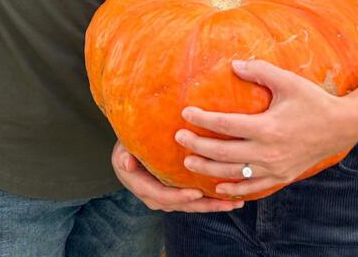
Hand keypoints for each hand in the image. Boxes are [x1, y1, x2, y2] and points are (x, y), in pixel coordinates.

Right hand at [111, 142, 243, 212]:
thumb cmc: (127, 150)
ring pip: (194, 206)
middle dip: (208, 205)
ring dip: (215, 204)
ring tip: (236, 201)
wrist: (128, 156)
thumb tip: (127, 162)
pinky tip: (230, 196)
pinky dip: (212, 199)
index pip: (165, 196)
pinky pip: (196, 200)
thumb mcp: (122, 151)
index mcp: (145, 189)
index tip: (197, 192)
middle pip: (185, 206)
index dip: (181, 196)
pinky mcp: (179, 194)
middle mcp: (159, 198)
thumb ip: (124, 157)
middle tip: (229, 202)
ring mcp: (170, 199)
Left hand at [176, 59, 352, 198]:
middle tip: (179, 138)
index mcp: (267, 127)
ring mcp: (275, 168)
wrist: (341, 126)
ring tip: (189, 162)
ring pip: (233, 174)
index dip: (202, 119)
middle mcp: (268, 152)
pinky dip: (234, 188)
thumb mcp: (287, 81)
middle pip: (223, 153)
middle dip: (197, 146)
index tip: (185, 113)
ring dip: (208, 169)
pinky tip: (219, 187)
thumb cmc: (313, 100)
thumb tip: (233, 65)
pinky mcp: (282, 176)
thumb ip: (259, 70)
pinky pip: (253, 187)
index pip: (225, 125)